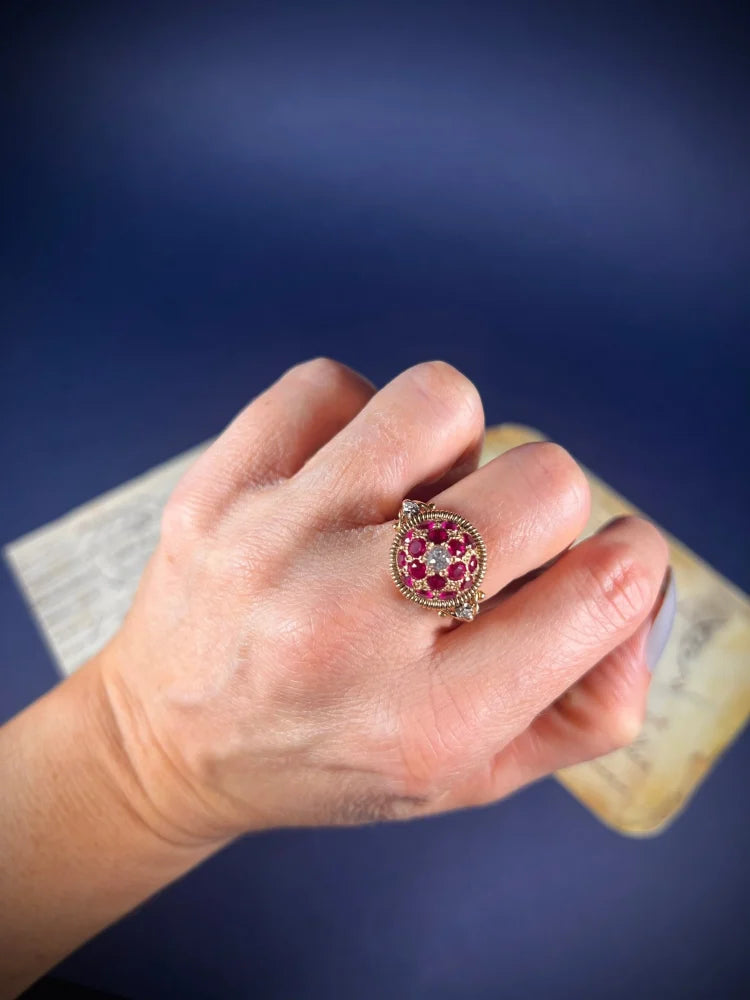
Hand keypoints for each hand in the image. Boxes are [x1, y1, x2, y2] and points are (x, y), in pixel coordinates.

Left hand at [99, 359, 669, 843]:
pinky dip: (354, 420)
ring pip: (440, 403)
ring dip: (451, 444)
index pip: (602, 588)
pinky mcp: (221, 487)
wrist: (169, 742)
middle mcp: (355, 625)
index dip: (628, 557)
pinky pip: (331, 385)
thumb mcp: (470, 777)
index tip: (595, 560)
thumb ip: (588, 705)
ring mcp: (278, 544)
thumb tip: (637, 592)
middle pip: (541, 483)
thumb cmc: (331, 757)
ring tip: (412, 499)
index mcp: (434, 717)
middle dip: (542, 504)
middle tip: (487, 542)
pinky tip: (338, 480)